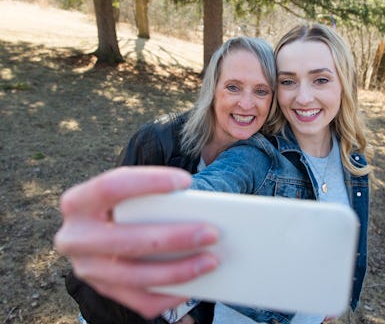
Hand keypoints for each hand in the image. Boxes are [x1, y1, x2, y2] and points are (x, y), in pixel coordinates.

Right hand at [54, 166, 219, 317]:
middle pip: (127, 239)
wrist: (102, 229)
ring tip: (211, 261)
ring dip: (179, 270)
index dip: (149, 183)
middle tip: (212, 233)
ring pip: (135, 276)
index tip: (186, 181)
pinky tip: (196, 284)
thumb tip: (201, 210)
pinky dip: (171, 294)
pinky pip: (141, 301)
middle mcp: (74, 238)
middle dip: (174, 238)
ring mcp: (87, 269)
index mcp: (78, 203)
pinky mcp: (103, 292)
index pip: (110, 187)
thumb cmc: (127, 206)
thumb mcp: (131, 195)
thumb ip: (154, 198)